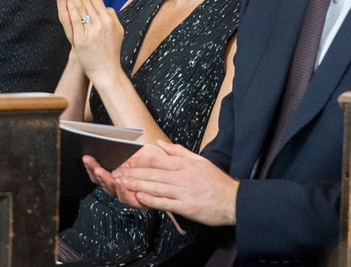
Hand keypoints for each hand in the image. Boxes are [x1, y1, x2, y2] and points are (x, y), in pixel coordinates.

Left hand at [65, 0, 122, 84]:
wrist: (106, 70)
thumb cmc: (111, 50)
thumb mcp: (117, 31)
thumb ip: (111, 16)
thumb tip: (106, 5)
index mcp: (109, 19)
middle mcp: (101, 23)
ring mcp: (92, 31)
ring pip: (81, 7)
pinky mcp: (82, 40)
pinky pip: (76, 20)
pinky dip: (72, 7)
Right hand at [83, 143, 165, 207]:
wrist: (177, 174)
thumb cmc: (160, 161)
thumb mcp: (144, 150)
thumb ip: (129, 148)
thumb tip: (112, 141)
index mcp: (119, 174)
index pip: (100, 171)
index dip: (91, 165)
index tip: (86, 155)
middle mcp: (121, 186)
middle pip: (102, 181)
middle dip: (94, 170)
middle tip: (89, 161)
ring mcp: (129, 194)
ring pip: (112, 190)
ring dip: (105, 180)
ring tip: (102, 171)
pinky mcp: (139, 202)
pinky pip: (127, 198)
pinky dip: (122, 190)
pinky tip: (119, 182)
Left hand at [113, 140, 238, 225]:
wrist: (233, 200)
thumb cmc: (216, 181)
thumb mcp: (199, 160)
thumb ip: (178, 151)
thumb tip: (160, 144)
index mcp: (185, 164)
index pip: (157, 160)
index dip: (139, 160)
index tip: (126, 161)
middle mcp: (183, 176)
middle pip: (153, 173)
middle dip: (132, 172)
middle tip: (117, 172)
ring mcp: (184, 192)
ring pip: (155, 187)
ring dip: (136, 184)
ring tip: (122, 183)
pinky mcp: (186, 207)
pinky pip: (164, 203)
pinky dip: (150, 200)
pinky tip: (139, 197)